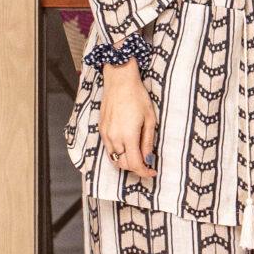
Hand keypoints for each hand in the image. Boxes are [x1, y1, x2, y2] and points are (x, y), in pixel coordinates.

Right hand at [98, 65, 158, 179]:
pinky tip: (127, 148)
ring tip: (138, 156)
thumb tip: (148, 158)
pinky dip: (118, 154)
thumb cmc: (138, 97)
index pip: (134, 164)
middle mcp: (114, 138)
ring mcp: (106, 134)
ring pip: (114, 158)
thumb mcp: (150, 119)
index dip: (144, 172)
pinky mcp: (101, 129)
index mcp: (128, 136)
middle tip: (147, 165)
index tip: (152, 172)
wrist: (119, 81)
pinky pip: (108, 149)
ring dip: (126, 162)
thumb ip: (148, 141)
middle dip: (135, 168)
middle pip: (123, 164)